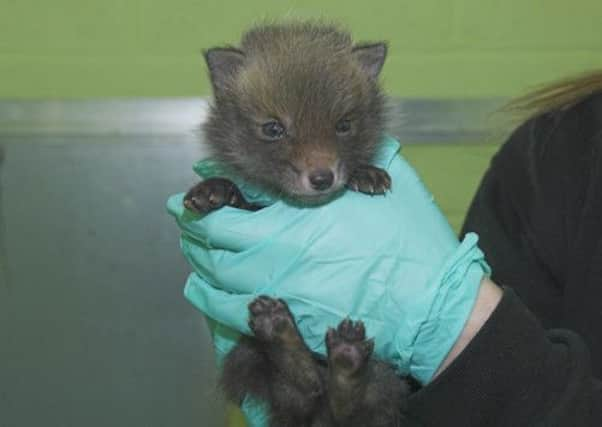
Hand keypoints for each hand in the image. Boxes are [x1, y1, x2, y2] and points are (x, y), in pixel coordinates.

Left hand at [167, 136, 488, 382]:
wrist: (430, 303)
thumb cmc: (410, 240)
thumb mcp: (386, 184)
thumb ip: (351, 165)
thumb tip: (329, 156)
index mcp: (290, 214)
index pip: (228, 197)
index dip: (208, 192)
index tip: (200, 191)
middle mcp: (271, 251)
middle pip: (211, 238)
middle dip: (196, 227)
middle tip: (190, 218)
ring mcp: (274, 290)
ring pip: (213, 277)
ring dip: (200, 262)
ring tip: (195, 253)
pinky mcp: (284, 323)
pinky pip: (231, 312)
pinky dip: (213, 299)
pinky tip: (210, 293)